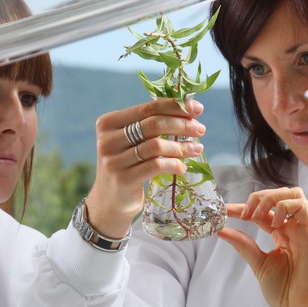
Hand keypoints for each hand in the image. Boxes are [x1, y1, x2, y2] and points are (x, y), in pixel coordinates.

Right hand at [84, 98, 206, 238]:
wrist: (110, 200)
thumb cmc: (127, 165)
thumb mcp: (132, 141)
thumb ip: (151, 124)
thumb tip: (187, 106)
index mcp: (108, 123)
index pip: (148, 108)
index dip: (175, 106)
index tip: (198, 108)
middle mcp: (107, 140)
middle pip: (153, 124)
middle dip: (182, 125)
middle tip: (200, 129)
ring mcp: (113, 161)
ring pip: (156, 146)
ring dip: (181, 147)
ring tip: (196, 149)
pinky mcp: (123, 179)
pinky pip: (156, 166)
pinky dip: (174, 165)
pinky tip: (182, 167)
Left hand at [217, 187, 307, 306]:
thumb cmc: (284, 291)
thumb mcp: (258, 263)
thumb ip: (243, 244)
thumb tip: (221, 229)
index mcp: (282, 234)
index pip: (263, 211)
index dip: (243, 206)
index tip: (224, 211)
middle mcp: (293, 228)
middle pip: (280, 195)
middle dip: (259, 198)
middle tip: (243, 214)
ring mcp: (304, 230)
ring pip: (293, 194)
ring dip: (271, 198)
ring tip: (256, 216)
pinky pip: (302, 206)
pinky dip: (284, 207)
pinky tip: (274, 224)